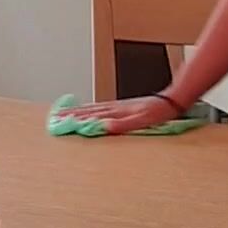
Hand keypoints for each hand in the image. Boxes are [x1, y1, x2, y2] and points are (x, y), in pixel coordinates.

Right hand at [54, 96, 180, 134]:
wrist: (172, 100)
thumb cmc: (159, 113)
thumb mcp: (142, 121)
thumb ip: (123, 125)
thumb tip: (104, 127)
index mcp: (117, 112)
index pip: (91, 116)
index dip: (75, 119)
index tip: (59, 121)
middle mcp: (116, 108)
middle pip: (89, 110)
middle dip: (71, 114)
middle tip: (55, 116)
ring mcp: (119, 106)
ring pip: (94, 107)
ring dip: (79, 110)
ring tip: (65, 111)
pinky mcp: (124, 106)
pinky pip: (102, 107)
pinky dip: (91, 108)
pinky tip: (90, 110)